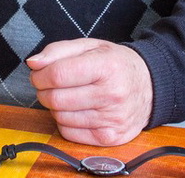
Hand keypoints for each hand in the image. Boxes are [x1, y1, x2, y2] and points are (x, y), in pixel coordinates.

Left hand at [26, 39, 152, 145]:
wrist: (150, 86)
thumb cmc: (116, 64)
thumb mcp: (90, 46)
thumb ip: (58, 50)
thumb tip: (33, 63)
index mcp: (107, 67)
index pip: (57, 74)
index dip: (39, 75)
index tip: (38, 73)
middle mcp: (112, 95)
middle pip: (56, 98)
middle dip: (43, 91)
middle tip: (48, 85)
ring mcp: (112, 119)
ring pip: (60, 117)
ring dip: (55, 106)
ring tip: (66, 95)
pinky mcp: (110, 137)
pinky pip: (70, 133)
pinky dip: (64, 122)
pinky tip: (75, 110)